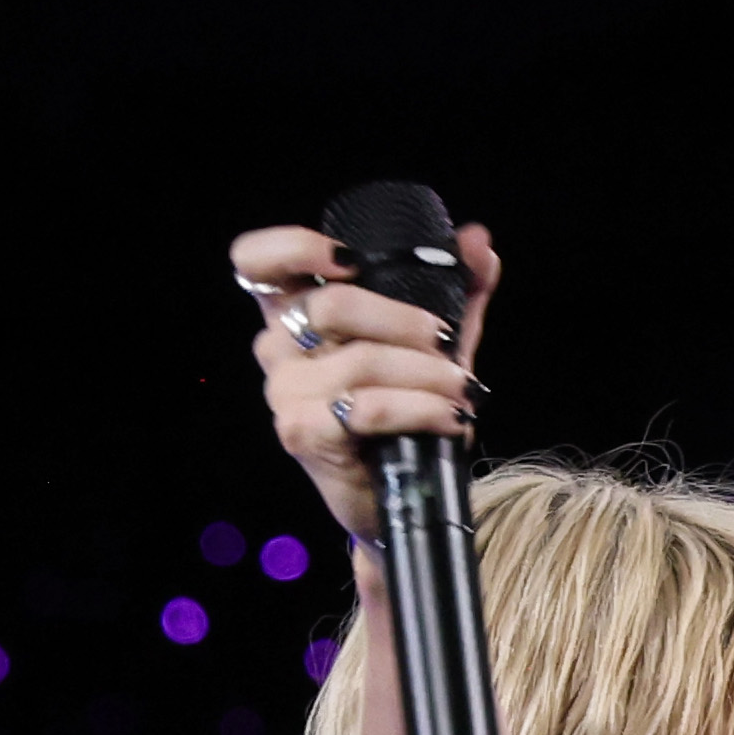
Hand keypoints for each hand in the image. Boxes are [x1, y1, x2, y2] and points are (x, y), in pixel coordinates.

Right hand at [228, 215, 498, 543]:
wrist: (403, 494)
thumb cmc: (409, 408)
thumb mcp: (435, 343)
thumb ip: (458, 290)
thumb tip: (478, 240)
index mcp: (292, 314)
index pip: (255, 260)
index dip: (293, 247)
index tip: (349, 260)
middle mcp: (276, 349)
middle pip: (332, 304)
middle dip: (405, 322)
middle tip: (447, 346)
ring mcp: (284, 393)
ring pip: (361, 362)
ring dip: (429, 375)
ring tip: (464, 393)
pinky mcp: (303, 434)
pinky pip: (367, 408)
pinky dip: (422, 410)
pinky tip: (452, 419)